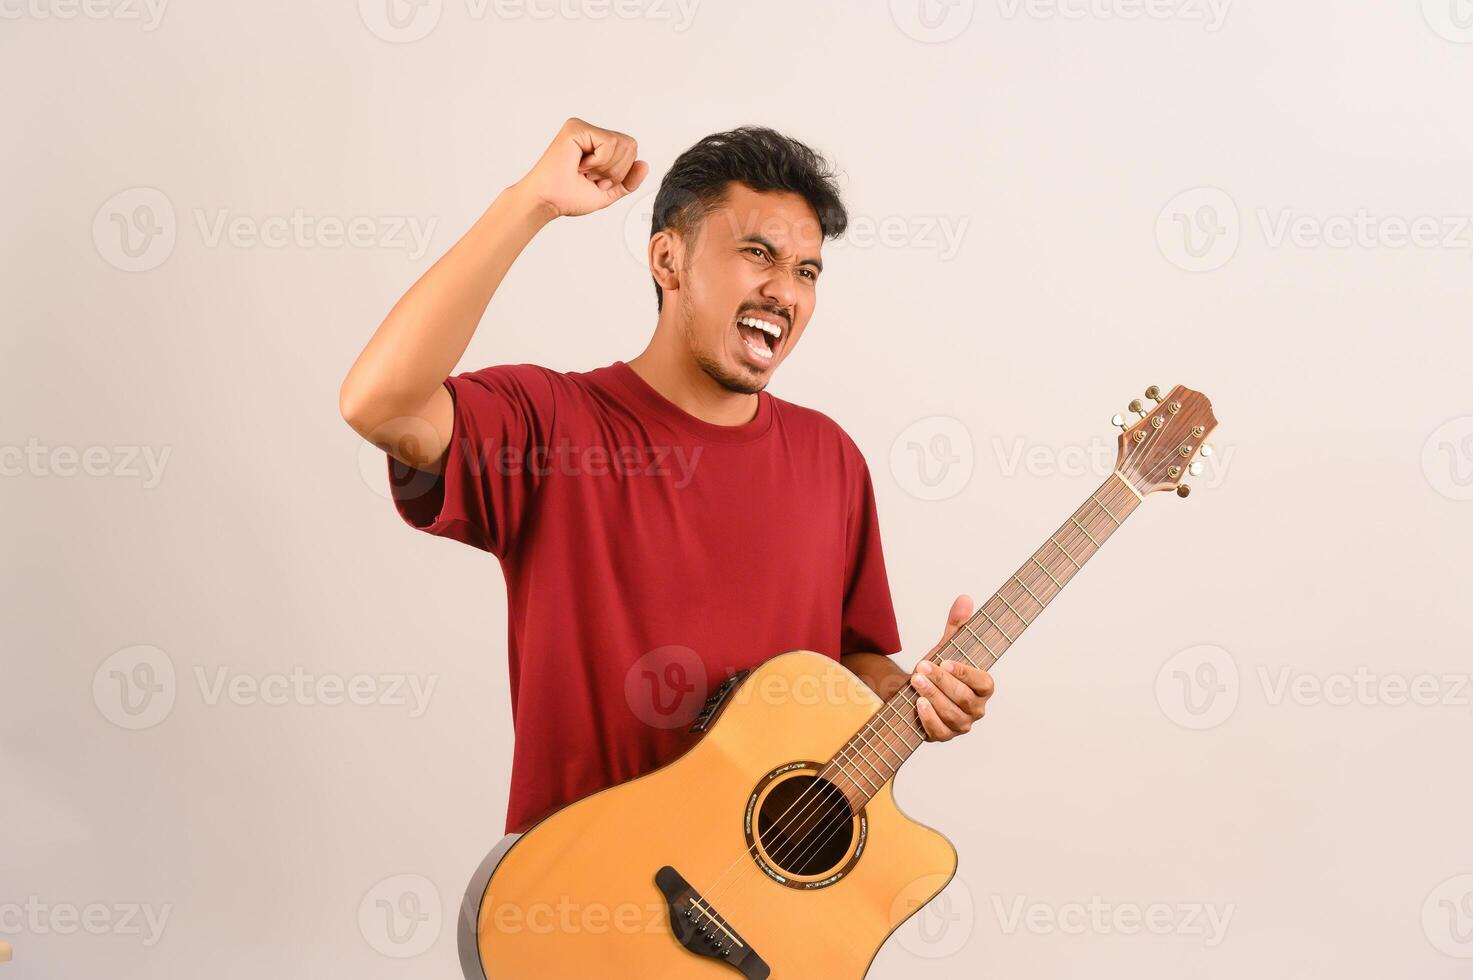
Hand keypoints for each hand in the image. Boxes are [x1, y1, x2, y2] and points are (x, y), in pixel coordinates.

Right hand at [513, 117, 649, 218]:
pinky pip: (609, 142)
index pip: (631, 151)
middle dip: (617, 171)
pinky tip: (581, 165)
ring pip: (623, 143)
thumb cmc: (569, 198)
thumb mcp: (608, 192)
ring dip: (607, 168)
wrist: (548, 202)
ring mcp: (584, 128)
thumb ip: (628, 181)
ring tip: (585, 172)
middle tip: (592, 178)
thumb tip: (645, 164)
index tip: (597, 182)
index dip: (621, 173)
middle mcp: (591, 133)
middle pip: (631, 145)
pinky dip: (599, 161)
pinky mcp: (577, 127)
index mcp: (598, 146)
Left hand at [910, 594, 995, 741]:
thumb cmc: (939, 669)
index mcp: (983, 687)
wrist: (917, 691)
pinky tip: (918, 704)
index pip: (984, 683)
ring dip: (933, 696)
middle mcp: (977, 709)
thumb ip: (957, 624)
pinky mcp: (944, 736)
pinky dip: (929, 718)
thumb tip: (964, 599)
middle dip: (942, 682)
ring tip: (916, 680)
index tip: (946, 661)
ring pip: (952, 715)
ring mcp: (961, 725)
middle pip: (965, 699)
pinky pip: (939, 732)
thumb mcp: (947, 645)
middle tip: (922, 666)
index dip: (966, 673)